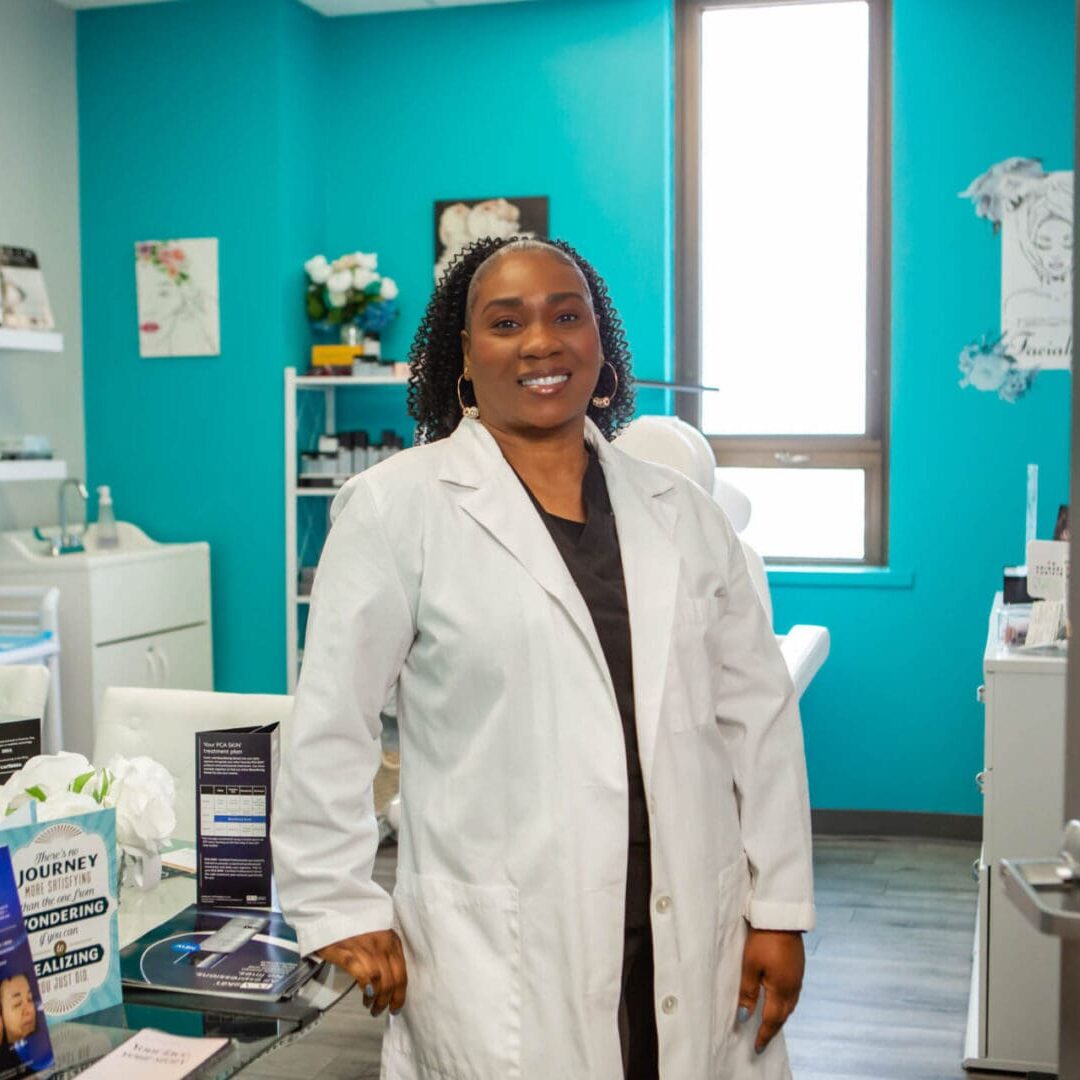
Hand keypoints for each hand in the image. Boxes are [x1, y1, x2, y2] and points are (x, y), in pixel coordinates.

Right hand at [317, 929, 407, 1017]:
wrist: (331, 911)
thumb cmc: (355, 927)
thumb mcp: (377, 937)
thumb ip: (385, 955)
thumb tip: (390, 983)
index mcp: (391, 939)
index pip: (402, 972)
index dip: (400, 994)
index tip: (396, 1006)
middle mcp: (381, 943)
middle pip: (392, 979)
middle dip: (389, 1000)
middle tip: (382, 1010)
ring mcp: (365, 947)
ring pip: (379, 980)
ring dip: (377, 999)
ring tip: (371, 1006)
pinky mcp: (347, 952)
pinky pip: (362, 974)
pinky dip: (366, 989)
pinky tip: (364, 997)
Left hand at [736, 928, 803, 1053]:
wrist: (781, 917)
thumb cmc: (762, 940)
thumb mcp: (749, 966)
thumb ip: (748, 992)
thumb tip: (744, 1017)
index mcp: (782, 989)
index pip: (772, 1019)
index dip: (764, 1035)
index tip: (757, 1048)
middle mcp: (793, 987)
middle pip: (783, 1015)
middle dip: (773, 1028)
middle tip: (763, 1039)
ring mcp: (797, 977)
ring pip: (790, 1005)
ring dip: (780, 1017)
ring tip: (770, 1024)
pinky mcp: (798, 967)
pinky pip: (793, 994)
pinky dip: (785, 1004)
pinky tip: (779, 1000)